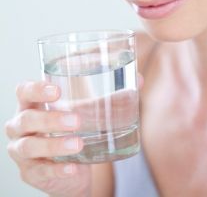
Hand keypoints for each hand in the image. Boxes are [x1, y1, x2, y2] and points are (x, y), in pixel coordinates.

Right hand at [5, 74, 143, 195]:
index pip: (24, 91)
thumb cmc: (72, 129)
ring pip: (29, 146)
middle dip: (49, 118)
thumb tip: (138, 81)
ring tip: (78, 143)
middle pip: (26, 119)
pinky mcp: (31, 172)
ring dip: (54, 144)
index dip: (36, 89)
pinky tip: (73, 168)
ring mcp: (22, 151)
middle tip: (76, 119)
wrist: (68, 167)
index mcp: (32, 104)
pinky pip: (41, 170)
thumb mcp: (85, 111)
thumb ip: (108, 97)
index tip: (56, 90)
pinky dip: (57, 169)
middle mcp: (21, 126)